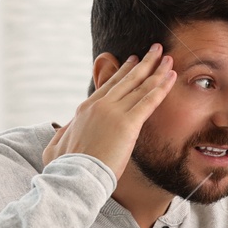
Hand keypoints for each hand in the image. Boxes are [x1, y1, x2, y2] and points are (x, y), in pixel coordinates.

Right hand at [42, 42, 177, 182]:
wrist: (74, 178)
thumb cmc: (65, 168)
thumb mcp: (56, 145)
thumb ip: (64, 133)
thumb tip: (66, 128)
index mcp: (85, 109)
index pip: (109, 85)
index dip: (123, 72)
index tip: (133, 61)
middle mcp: (100, 105)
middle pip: (127, 79)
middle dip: (144, 63)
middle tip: (156, 50)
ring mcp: (114, 113)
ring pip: (140, 86)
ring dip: (156, 70)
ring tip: (168, 58)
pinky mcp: (128, 125)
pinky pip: (149, 101)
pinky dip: (161, 87)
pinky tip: (171, 77)